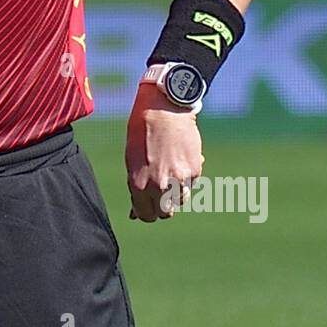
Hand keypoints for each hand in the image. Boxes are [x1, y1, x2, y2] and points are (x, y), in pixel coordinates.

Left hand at [125, 84, 203, 221]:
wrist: (164, 110)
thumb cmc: (142, 133)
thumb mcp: (132, 161)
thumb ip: (136, 187)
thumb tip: (135, 212)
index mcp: (139, 185)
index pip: (146, 215)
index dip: (147, 211)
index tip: (149, 205)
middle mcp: (160, 186)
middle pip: (165, 213)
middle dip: (163, 205)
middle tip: (161, 192)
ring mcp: (179, 179)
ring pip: (181, 200)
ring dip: (176, 190)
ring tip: (170, 170)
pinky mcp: (195, 170)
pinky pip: (191, 183)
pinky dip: (187, 176)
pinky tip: (180, 158)